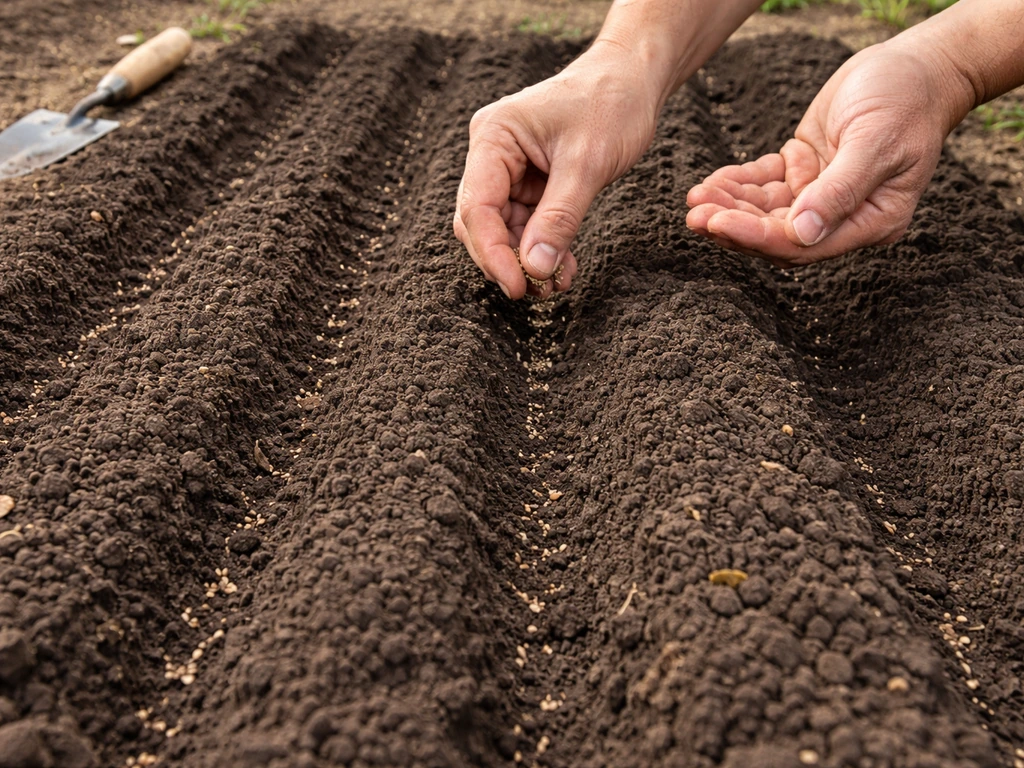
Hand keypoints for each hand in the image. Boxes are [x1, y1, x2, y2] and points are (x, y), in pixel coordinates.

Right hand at [454, 41, 659, 297]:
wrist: (631, 81)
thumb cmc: (610, 104)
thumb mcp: (588, 163)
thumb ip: (559, 217)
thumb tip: (535, 269)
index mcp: (494, 136)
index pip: (476, 205)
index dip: (492, 252)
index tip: (517, 286)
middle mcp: (491, 155)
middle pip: (479, 223)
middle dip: (506, 260)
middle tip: (537, 292)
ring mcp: (507, 172)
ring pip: (501, 232)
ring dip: (526, 262)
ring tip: (557, 284)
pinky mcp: (527, 186)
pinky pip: (525, 229)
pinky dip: (541, 252)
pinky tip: (564, 270)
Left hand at [686, 41, 967, 265]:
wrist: (915, 65)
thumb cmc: (907, 100)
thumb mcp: (876, 142)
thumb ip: (839, 190)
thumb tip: (803, 234)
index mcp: (870, 221)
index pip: (802, 245)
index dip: (756, 237)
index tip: (718, 224)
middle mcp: (842, 216)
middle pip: (776, 234)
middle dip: (733, 225)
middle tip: (694, 215)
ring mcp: (821, 194)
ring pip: (765, 212)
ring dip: (729, 206)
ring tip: (695, 198)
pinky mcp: (804, 170)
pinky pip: (765, 185)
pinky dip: (738, 184)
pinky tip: (711, 183)